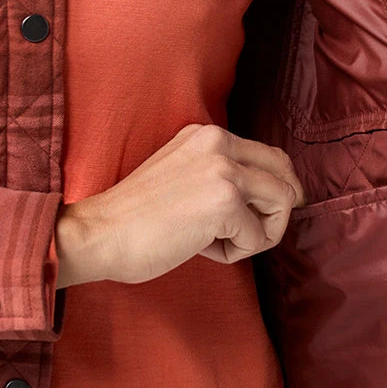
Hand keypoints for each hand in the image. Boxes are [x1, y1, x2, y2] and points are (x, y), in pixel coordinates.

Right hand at [54, 123, 306, 286]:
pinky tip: (202, 249)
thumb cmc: (137, 219)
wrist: (100, 233)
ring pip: (283, 203)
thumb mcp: (183, 175)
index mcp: (207, 135)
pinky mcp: (226, 201)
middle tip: (256, 235)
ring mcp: (224, 170)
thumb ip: (219, 175)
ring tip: (220, 243)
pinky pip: (259, 236)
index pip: (270, 156)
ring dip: (258, 234)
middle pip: (286, 175)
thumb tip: (267, 199)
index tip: (265, 215)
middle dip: (277, 211)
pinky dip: (237, 253)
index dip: (277, 190)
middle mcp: (219, 142)